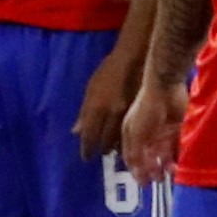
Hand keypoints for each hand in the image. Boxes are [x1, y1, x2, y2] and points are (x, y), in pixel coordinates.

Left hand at [73, 45, 142, 161]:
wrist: (135, 59)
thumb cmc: (109, 71)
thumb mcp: (91, 88)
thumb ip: (84, 112)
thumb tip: (76, 132)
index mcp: (96, 108)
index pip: (90, 136)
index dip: (87, 149)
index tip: (86, 157)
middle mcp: (111, 115)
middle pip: (105, 142)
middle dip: (102, 149)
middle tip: (101, 151)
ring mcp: (128, 115)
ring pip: (121, 141)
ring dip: (116, 147)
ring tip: (114, 148)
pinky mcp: (141, 114)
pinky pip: (133, 134)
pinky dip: (128, 140)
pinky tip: (127, 140)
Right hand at [122, 80, 187, 184]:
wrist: (165, 88)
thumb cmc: (145, 110)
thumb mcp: (134, 133)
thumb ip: (134, 153)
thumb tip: (136, 171)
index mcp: (132, 134)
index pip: (133, 157)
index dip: (137, 170)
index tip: (144, 183)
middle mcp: (146, 134)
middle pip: (150, 156)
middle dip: (154, 169)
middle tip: (159, 179)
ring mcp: (161, 131)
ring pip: (164, 153)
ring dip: (167, 164)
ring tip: (171, 172)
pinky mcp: (176, 127)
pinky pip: (177, 145)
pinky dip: (178, 155)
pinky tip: (180, 163)